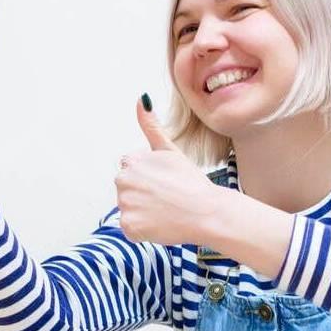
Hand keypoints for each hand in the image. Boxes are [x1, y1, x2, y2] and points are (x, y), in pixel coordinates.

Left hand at [114, 96, 221, 244]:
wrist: (206, 212)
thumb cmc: (191, 182)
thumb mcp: (170, 150)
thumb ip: (151, 126)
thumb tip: (141, 99)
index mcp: (131, 161)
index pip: (131, 173)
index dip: (149, 180)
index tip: (165, 184)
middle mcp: (123, 180)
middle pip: (127, 191)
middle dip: (142, 196)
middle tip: (166, 199)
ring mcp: (125, 204)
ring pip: (129, 210)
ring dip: (143, 213)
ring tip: (165, 211)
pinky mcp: (129, 225)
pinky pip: (131, 229)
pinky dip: (143, 230)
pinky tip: (160, 224)